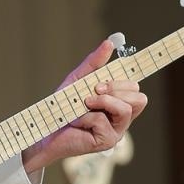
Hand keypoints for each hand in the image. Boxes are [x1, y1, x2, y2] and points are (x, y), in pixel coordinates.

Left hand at [22, 38, 147, 174]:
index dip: (133, 78)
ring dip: (103, 101)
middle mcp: (121, 118)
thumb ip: (94, 63)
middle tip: (95, 89)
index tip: (126, 66)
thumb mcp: (78, 79)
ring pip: (125, 109)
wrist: (45, 128)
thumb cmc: (63, 106)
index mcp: (119, 103)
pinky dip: (86, 117)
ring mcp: (116, 131)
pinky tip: (76, 121)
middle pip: (138, 98)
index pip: (136, 89)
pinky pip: (103, 120)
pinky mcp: (106, 141)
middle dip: (116, 88)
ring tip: (85, 103)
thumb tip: (110, 42)